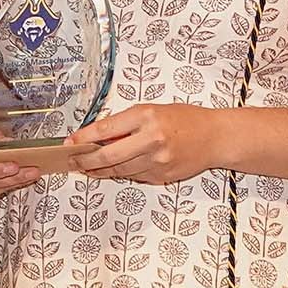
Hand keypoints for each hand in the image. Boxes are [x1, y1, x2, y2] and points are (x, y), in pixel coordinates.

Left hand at [65, 103, 225, 184]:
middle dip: (85, 160)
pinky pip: (134, 176)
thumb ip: (126, 123)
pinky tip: (112, 170)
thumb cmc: (186, 120)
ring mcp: (157, 161)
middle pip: (108, 155)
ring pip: (119, 170)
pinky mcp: (162, 176)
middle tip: (73, 161)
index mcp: (147, 116)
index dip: (84, 137)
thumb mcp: (152, 110)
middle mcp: (151, 139)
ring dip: (100, 170)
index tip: (71, 142)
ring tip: (87, 167)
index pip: (106, 129)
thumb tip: (98, 137)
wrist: (216, 137)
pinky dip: (121, 173)